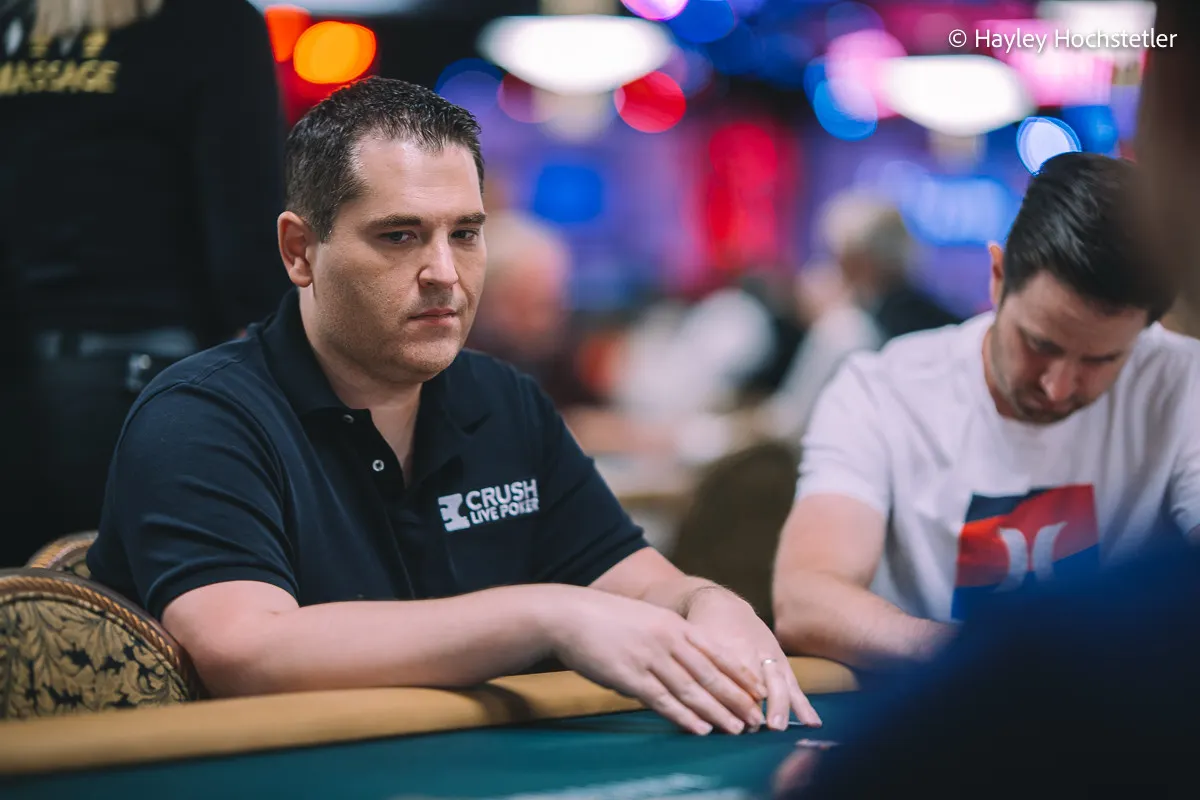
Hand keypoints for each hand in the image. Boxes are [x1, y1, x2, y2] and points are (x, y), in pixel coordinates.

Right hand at [542, 588, 768, 735]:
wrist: (570, 614)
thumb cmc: (607, 619)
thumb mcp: (646, 619)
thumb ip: (668, 637)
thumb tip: (686, 659)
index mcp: (674, 625)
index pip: (716, 652)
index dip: (740, 673)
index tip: (760, 690)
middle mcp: (668, 640)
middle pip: (710, 674)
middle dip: (737, 698)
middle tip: (757, 718)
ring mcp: (649, 658)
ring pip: (691, 690)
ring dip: (717, 712)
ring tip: (737, 728)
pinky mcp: (630, 677)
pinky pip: (662, 701)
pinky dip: (684, 717)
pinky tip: (700, 729)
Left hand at [684, 587, 821, 730]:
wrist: (720, 606)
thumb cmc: (696, 631)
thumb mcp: (687, 641)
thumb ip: (684, 666)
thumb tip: (663, 697)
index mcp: (724, 645)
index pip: (731, 672)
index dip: (732, 694)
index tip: (731, 716)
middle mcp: (750, 651)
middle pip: (756, 679)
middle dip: (757, 701)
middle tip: (758, 725)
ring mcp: (768, 656)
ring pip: (778, 681)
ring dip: (780, 705)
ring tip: (779, 727)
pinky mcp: (780, 662)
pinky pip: (793, 684)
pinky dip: (803, 703)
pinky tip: (813, 722)